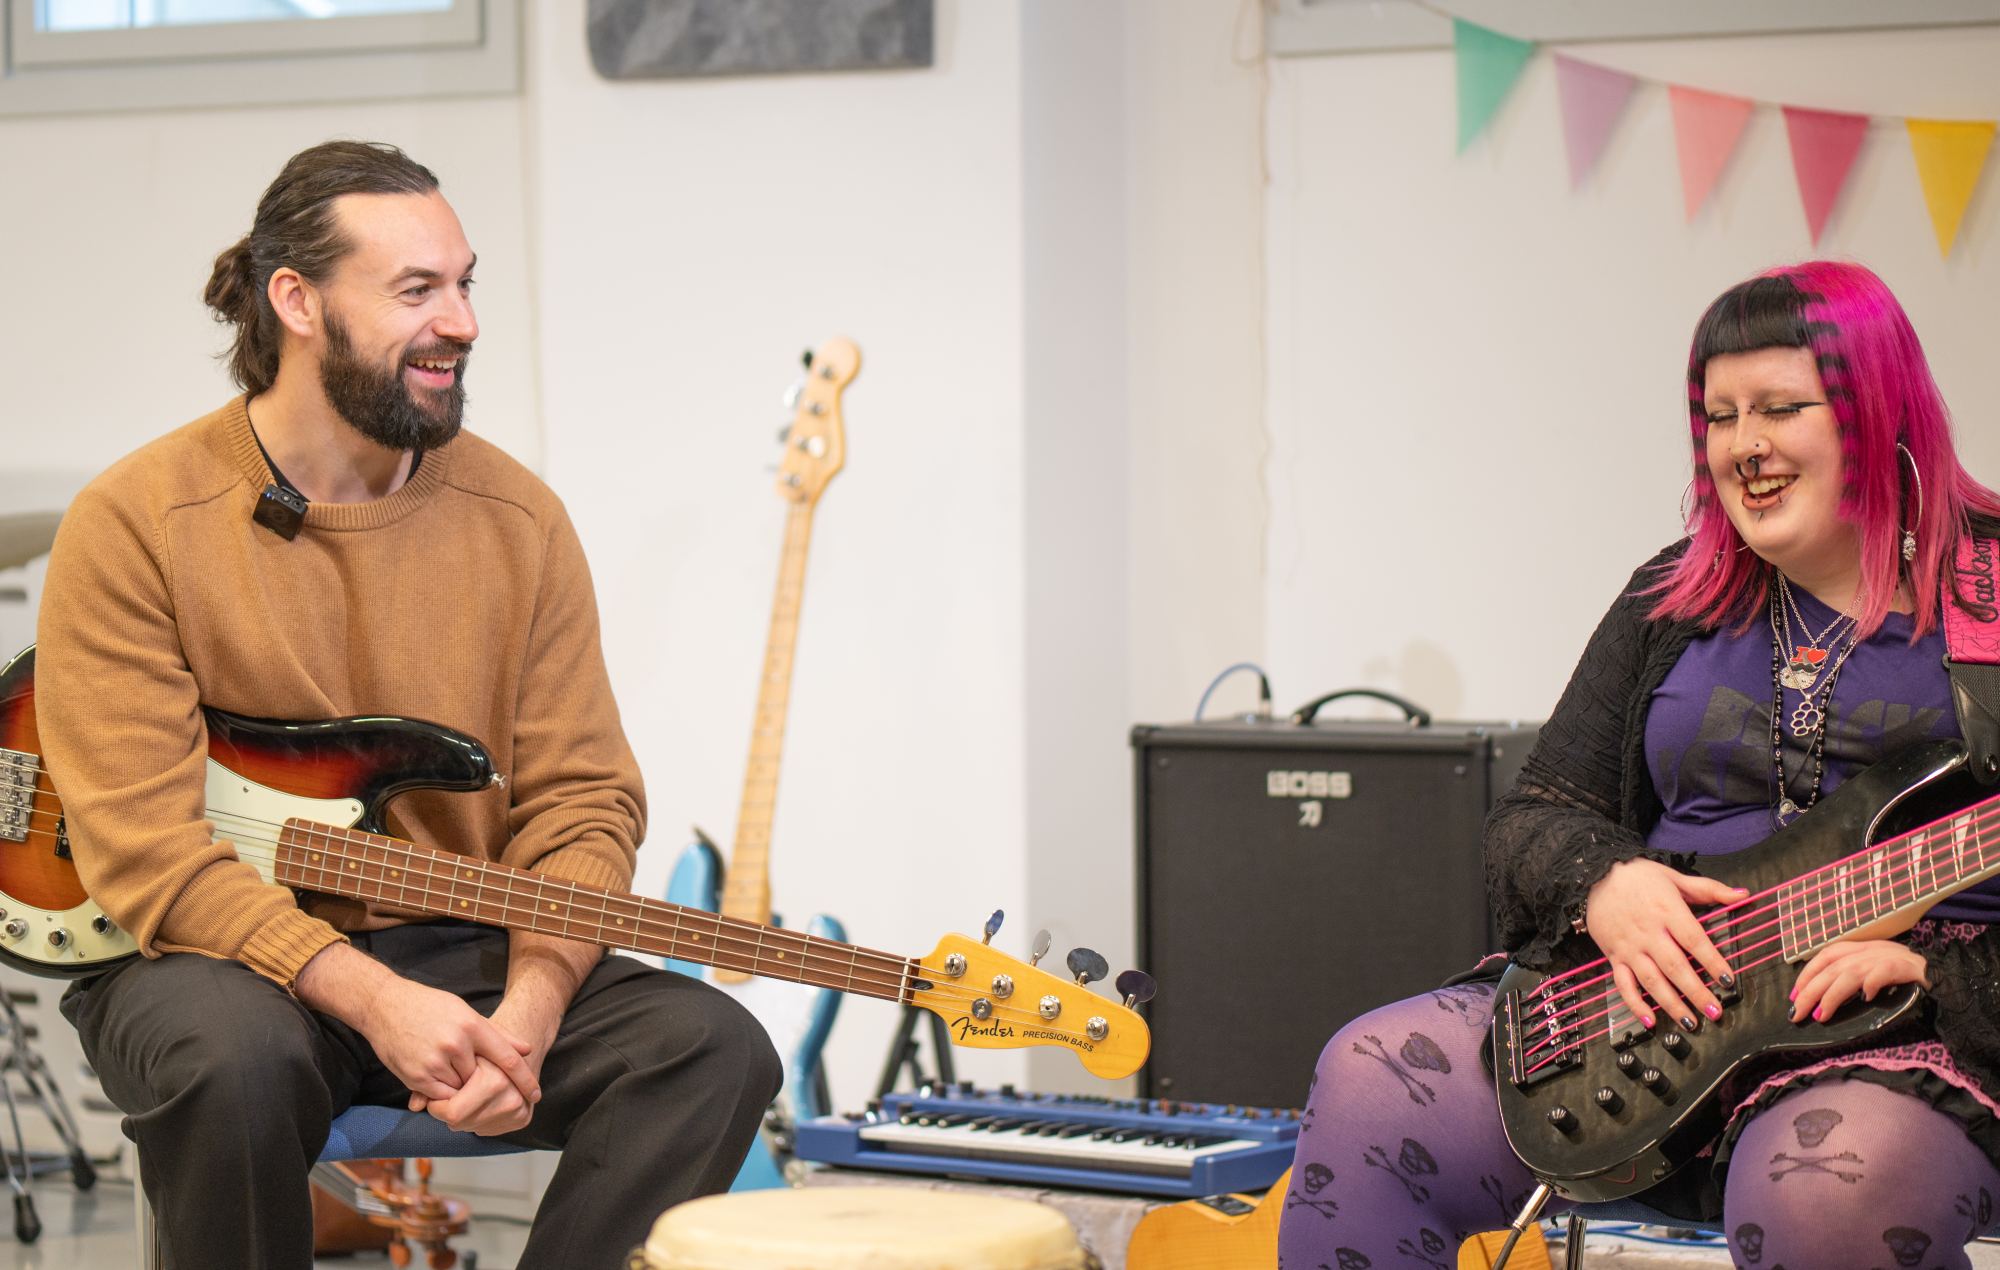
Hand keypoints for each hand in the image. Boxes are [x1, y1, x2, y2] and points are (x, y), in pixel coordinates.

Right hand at [409, 991, 561, 1135]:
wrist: (384, 1006)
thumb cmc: (430, 1007)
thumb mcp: (466, 1012)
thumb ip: (497, 1034)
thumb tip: (526, 1050)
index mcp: (472, 1025)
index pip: (507, 1058)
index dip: (524, 1079)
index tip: (536, 1094)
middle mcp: (456, 1044)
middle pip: (482, 1079)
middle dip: (479, 1080)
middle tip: (465, 1067)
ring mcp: (435, 1062)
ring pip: (461, 1090)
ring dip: (459, 1086)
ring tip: (443, 1064)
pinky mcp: (416, 1077)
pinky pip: (440, 1097)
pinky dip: (442, 1092)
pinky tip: (434, 1073)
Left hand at [411, 1055, 536, 1135]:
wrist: (515, 1046)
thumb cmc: (479, 1047)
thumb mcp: (453, 1056)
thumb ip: (430, 1080)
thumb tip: (415, 1106)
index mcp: (494, 1078)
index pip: (453, 1113)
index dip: (438, 1107)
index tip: (435, 1098)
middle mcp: (510, 1094)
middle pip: (460, 1123)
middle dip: (448, 1111)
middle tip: (447, 1097)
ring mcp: (519, 1107)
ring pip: (472, 1128)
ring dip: (462, 1116)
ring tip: (466, 1096)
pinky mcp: (523, 1117)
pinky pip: (487, 1130)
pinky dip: (478, 1121)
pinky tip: (480, 1103)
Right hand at [1584, 859, 1747, 1032]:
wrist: (1593, 874)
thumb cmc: (1637, 875)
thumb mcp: (1674, 876)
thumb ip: (1709, 889)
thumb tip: (1742, 895)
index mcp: (1666, 910)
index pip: (1693, 940)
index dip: (1712, 961)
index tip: (1728, 980)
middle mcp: (1648, 932)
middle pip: (1675, 966)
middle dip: (1696, 992)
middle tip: (1715, 1011)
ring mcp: (1630, 947)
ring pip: (1651, 980)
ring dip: (1671, 1004)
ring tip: (1691, 1022)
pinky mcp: (1613, 956)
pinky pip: (1623, 984)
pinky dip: (1635, 1003)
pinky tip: (1649, 1020)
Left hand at [1790, 940, 1928, 1022]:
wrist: (1941, 974)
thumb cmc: (1903, 976)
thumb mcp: (1873, 970)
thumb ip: (1851, 977)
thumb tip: (1821, 998)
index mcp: (1861, 948)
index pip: (1827, 956)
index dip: (1807, 974)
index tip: (1793, 996)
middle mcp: (1870, 950)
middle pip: (1832, 967)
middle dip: (1810, 991)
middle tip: (1797, 1013)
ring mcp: (1887, 957)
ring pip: (1851, 973)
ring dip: (1832, 995)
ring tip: (1820, 1015)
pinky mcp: (1905, 968)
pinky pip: (1883, 972)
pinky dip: (1871, 983)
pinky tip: (1865, 998)